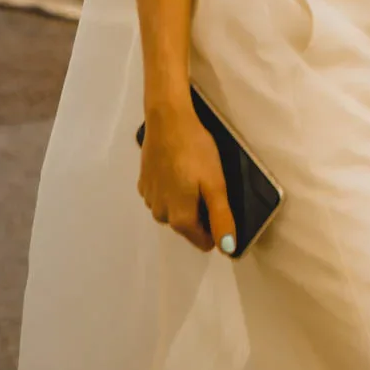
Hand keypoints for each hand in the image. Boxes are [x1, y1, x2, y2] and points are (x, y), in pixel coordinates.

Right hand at [138, 102, 236, 254]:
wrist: (167, 119)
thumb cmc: (196, 150)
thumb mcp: (215, 184)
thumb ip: (221, 218)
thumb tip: (227, 250)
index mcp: (179, 218)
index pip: (202, 241)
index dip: (216, 227)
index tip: (221, 204)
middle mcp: (160, 214)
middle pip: (187, 226)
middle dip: (200, 212)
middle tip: (208, 183)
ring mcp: (149, 198)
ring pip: (173, 211)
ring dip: (184, 200)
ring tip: (193, 174)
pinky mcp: (142, 182)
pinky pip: (161, 196)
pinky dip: (171, 188)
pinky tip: (178, 168)